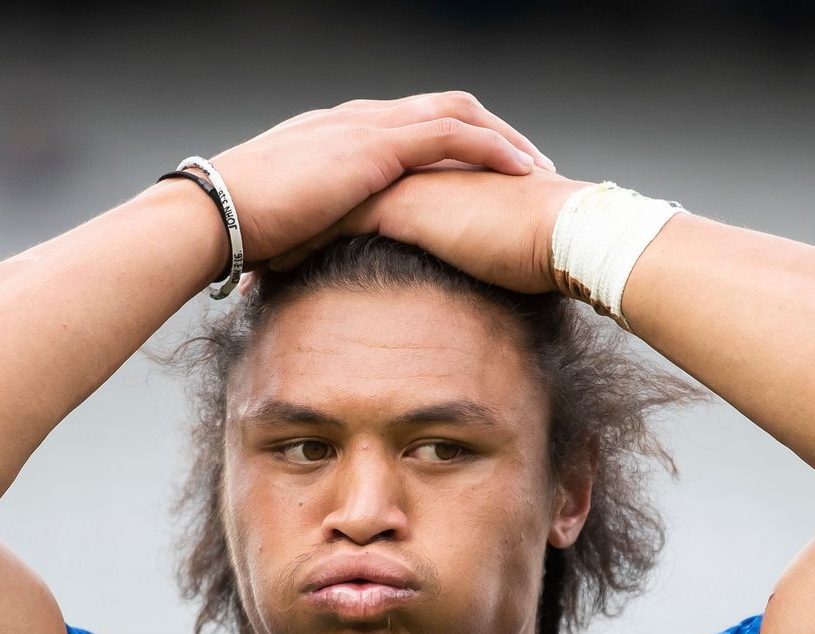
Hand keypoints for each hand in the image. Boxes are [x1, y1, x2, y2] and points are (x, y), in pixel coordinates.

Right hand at [208, 94, 553, 264]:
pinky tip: (521, 169)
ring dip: (503, 138)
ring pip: (457, 114)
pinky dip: (491, 148)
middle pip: (444, 110)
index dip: (453, 144)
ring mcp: (367, 127)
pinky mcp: (376, 146)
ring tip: (538, 167)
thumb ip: (314, 228)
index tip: (486, 172)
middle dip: (491, 133)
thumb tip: (315, 260)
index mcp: (340, 136)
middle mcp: (358, 120)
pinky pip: (451, 136)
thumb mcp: (289, 225)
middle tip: (528, 165)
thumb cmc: (240, 230)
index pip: (410, 126)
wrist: (216, 215)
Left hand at [275, 167, 589, 293]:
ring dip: (288, 240)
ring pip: (323, 207)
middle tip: (255, 262)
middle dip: (292, 229)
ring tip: (255, 275)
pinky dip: (303, 250)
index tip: (289, 254)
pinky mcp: (399, 203)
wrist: (559, 235)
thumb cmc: (536, 249)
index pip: (355, 194)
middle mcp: (404, 169)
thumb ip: (459, 249)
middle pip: (328, 195)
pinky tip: (277, 277)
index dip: (319, 224)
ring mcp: (399, 181)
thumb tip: (451, 283)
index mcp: (421, 175)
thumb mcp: (485, 247)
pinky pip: (333, 226)